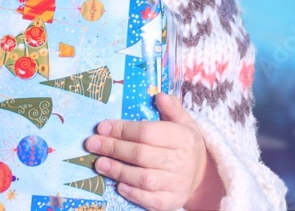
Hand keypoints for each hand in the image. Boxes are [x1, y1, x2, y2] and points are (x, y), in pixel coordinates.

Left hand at [85, 93, 222, 210]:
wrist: (202, 174)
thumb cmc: (185, 143)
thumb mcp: (184, 121)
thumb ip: (172, 108)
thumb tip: (159, 95)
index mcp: (182, 137)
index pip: (147, 132)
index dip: (122, 129)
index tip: (102, 127)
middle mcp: (180, 161)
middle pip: (141, 155)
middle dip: (113, 149)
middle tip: (92, 144)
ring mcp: (177, 183)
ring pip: (143, 178)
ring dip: (118, 171)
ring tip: (99, 163)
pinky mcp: (173, 201)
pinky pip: (151, 200)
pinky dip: (134, 194)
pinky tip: (118, 185)